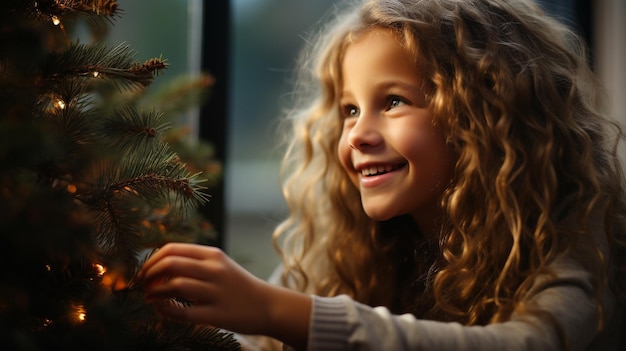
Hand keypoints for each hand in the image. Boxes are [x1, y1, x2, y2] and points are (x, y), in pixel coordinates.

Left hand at [137, 242, 310, 348]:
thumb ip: (195, 262)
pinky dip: (166, 310)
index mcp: (213, 255)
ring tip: (149, 298)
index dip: (151, 260)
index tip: (144, 271)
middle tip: (142, 285)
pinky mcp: (218, 314)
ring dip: (154, 292)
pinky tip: (162, 310)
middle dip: (148, 274)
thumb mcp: (220, 265)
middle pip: (170, 264)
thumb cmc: (238, 286)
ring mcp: (217, 292)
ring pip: (174, 285)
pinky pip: (183, 312)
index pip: (172, 249)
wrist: (268, 306)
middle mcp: (215, 270)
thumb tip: (159, 264)